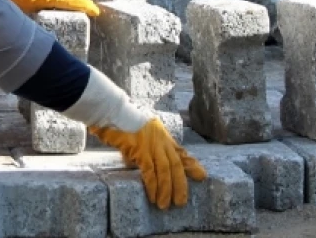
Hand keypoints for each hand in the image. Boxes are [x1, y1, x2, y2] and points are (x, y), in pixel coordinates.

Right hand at [91, 117, 206, 208]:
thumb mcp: (138, 135)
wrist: (113, 111)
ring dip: (166, 189)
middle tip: (181, 201)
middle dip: (180, 184)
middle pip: (176, 165)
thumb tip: (135, 163)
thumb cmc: (122, 122)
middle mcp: (161, 141)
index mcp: (162, 136)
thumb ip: (141, 149)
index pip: (180, 152)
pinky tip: (152, 196)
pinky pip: (150, 171)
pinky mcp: (141, 150)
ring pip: (166, 170)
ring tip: (164, 205)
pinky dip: (152, 185)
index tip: (202, 176)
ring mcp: (152, 145)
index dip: (192, 165)